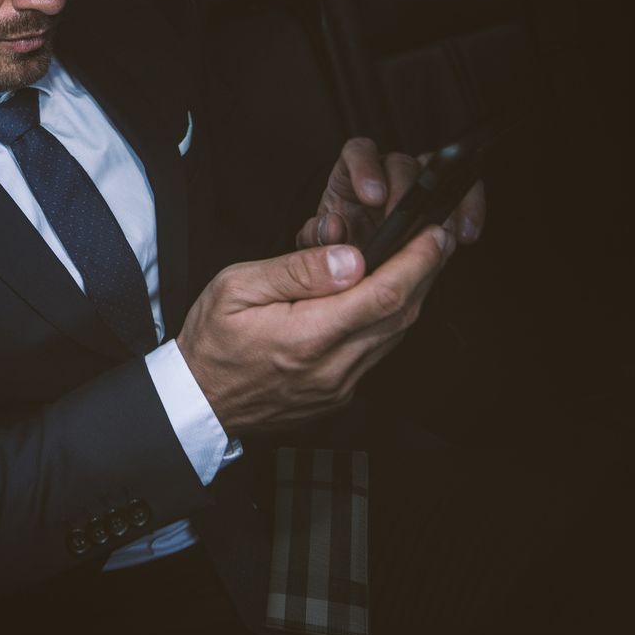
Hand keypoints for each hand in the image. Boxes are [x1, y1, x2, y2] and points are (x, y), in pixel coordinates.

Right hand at [176, 230, 454, 435]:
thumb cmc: (211, 340)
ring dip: (412, 298)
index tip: (433, 235)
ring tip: (418, 263)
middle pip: (400, 316)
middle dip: (425, 274)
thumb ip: (297, 271)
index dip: (417, 262)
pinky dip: (390, 323)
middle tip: (435, 241)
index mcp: (307, 336)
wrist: (198, 399)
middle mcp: (332, 367)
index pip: (382, 295)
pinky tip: (386, 301)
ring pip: (394, 336)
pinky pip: (378, 354)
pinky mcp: (339, 395)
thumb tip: (350, 258)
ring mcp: (339, 386)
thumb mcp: (237, 287)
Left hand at [295, 136, 486, 252]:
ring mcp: (415, 188)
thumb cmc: (335, 251)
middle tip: (404, 221)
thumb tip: (334, 227)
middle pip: (401, 164)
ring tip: (443, 232)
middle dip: (405, 192)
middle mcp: (384, 176)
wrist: (355, 271)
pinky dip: (466, 209)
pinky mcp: (440, 206)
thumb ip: (318, 235)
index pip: (358, 152)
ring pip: (434, 175)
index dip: (366, 168)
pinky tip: (464, 234)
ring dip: (442, 201)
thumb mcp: (317, 244)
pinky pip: (461, 193)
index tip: (372, 195)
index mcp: (350, 177)